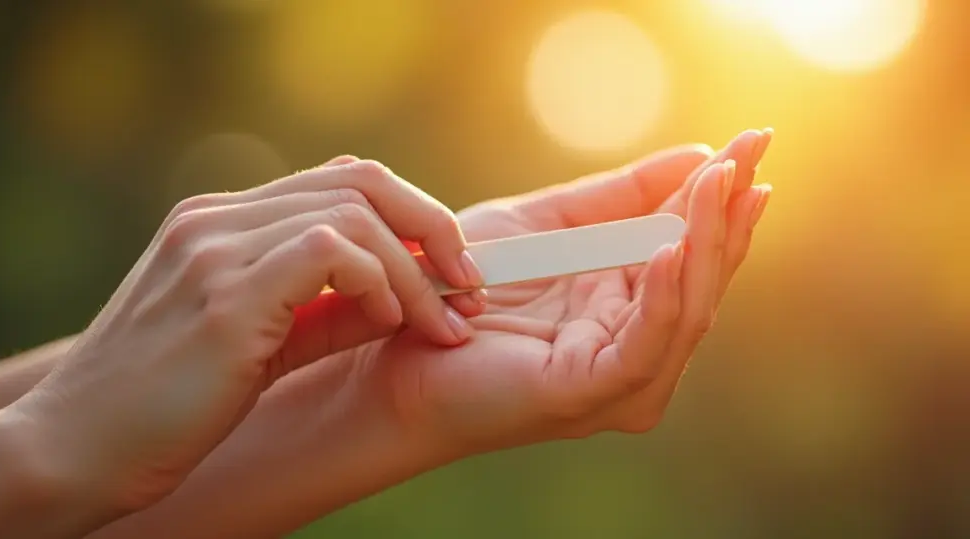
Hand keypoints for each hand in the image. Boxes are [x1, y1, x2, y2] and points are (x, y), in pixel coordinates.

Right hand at [8, 158, 486, 521]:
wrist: (75, 449)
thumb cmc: (167, 407)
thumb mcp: (259, 345)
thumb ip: (325, 312)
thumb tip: (403, 297)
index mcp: (219, 222)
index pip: (338, 181)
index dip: (409, 216)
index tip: (448, 270)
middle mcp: (216, 219)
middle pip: (359, 179)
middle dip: (432, 227)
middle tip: (470, 285)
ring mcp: (215, 248)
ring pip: (354, 212)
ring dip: (416, 269)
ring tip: (441, 323)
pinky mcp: (224, 293)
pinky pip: (331, 250)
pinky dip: (379, 281)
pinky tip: (391, 321)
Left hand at [357, 129, 772, 452]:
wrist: (395, 345)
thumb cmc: (463, 290)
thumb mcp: (549, 228)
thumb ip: (617, 200)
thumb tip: (697, 157)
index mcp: (628, 312)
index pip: (692, 253)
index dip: (721, 199)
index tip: (753, 142)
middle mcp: (634, 351)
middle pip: (700, 281)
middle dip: (728, 214)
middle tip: (754, 150)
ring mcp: (615, 381)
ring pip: (684, 312)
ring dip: (704, 244)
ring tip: (721, 182)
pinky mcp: (585, 395)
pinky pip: (639, 346)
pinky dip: (659, 299)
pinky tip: (671, 249)